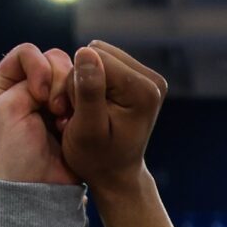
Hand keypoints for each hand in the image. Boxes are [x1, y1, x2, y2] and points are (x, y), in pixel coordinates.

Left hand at [0, 44, 76, 185]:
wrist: (40, 189)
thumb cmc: (16, 155)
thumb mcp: (6, 109)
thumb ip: (26, 79)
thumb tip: (53, 72)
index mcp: (3, 89)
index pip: (24, 54)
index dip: (37, 66)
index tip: (39, 93)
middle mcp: (26, 92)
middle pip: (51, 60)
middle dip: (57, 80)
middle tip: (55, 108)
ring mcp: (50, 104)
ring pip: (70, 76)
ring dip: (70, 94)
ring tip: (64, 118)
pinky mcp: (71, 116)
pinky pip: (82, 95)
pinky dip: (80, 104)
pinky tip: (71, 123)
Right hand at [59, 41, 167, 184]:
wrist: (115, 174)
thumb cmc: (97, 158)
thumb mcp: (86, 130)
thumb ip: (88, 92)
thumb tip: (86, 52)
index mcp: (143, 91)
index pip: (95, 58)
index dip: (76, 82)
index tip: (74, 112)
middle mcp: (152, 80)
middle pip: (98, 52)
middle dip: (80, 79)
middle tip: (79, 113)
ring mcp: (148, 78)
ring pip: (98, 54)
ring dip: (84, 80)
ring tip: (85, 110)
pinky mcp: (139, 78)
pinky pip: (103, 61)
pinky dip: (91, 80)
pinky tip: (93, 105)